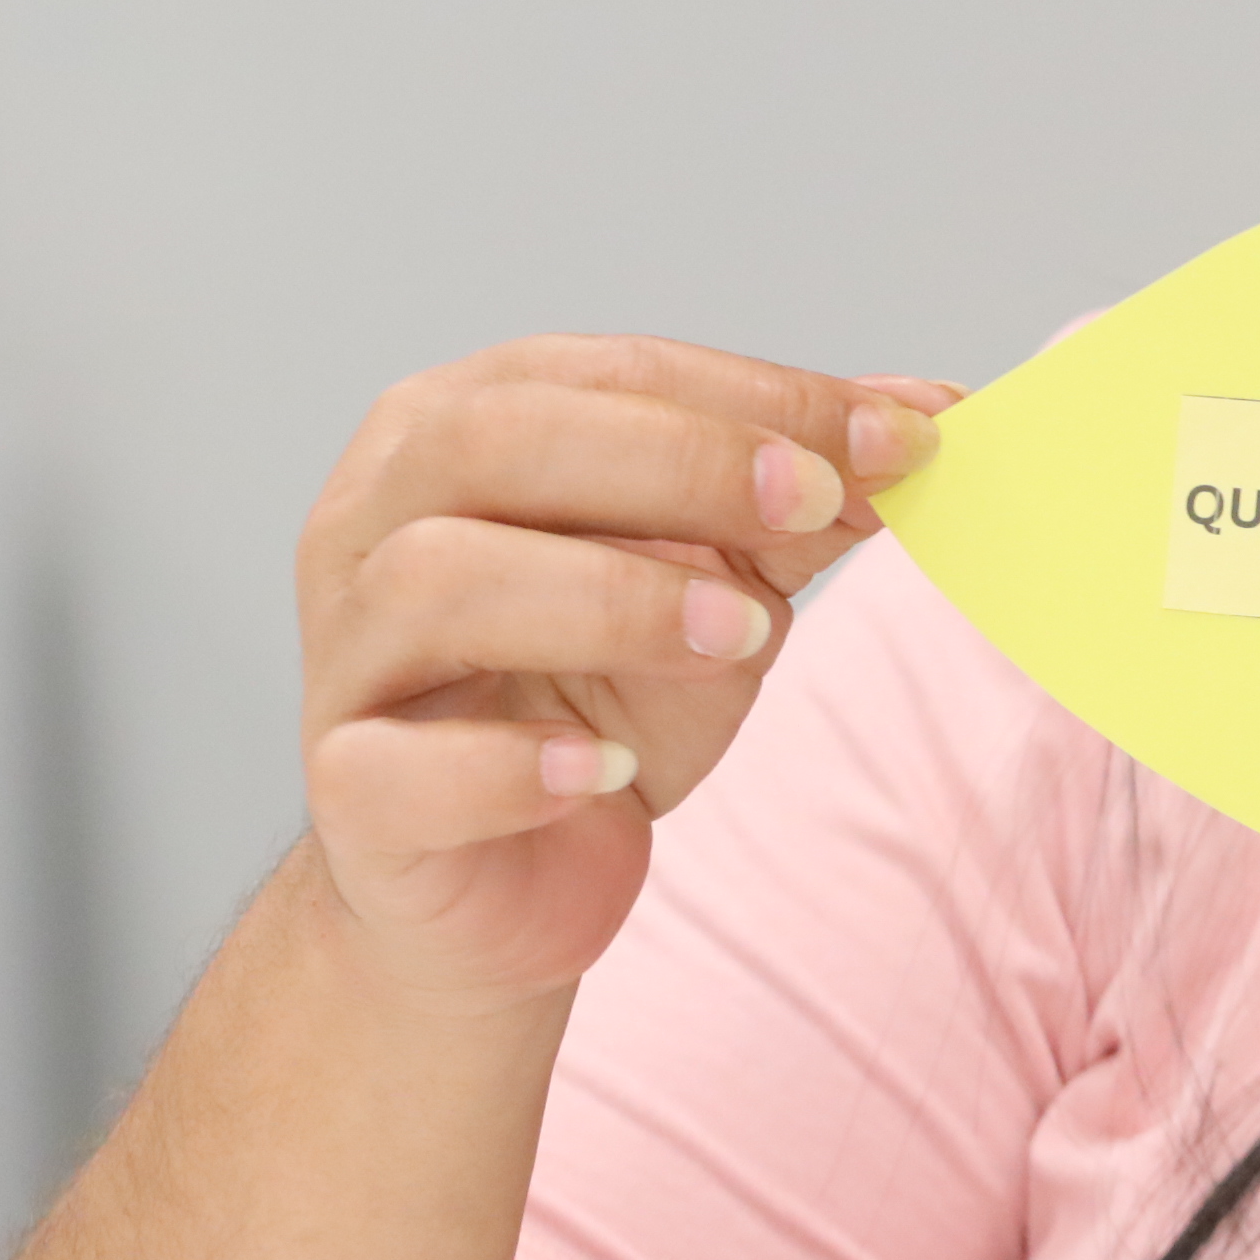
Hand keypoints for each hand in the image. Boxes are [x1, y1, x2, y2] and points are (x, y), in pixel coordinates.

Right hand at [293, 337, 959, 1015]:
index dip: (759, 396)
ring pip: (438, 578)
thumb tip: (914, 414)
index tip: (901, 431)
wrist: (506, 886)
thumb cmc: (598, 703)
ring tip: (743, 637)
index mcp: (463, 429)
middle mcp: (375, 519)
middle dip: (678, 463)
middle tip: (814, 506)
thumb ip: (797, 502)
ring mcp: (349, 653)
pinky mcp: (345, 790)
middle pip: (496, 439)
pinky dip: (507, 765)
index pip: (609, 373)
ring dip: (610, 596)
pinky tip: (604, 772)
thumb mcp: (720, 585)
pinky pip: (395, 764)